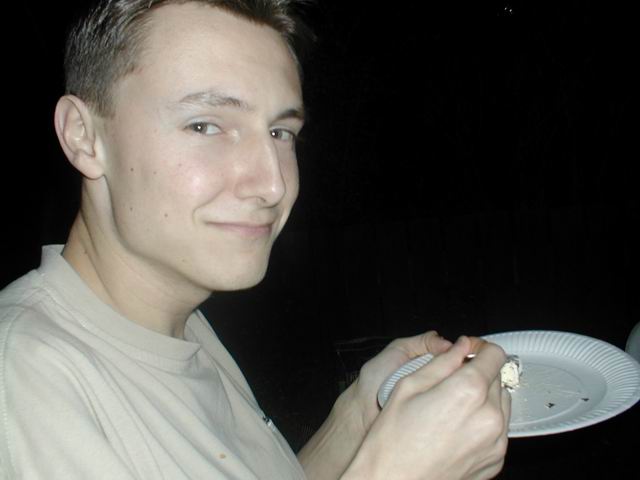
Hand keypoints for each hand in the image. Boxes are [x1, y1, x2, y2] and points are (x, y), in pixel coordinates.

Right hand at [343, 336, 510, 479]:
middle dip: (477, 374)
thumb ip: (442, 362)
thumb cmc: (393, 440)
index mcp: (468, 391)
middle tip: (450, 383)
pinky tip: (456, 427)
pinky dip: (483, 422)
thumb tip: (461, 346)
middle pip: (497, 378)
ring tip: (452, 408)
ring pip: (501, 403)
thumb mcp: (409, 386)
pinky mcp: (495, 460)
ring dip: (483, 398)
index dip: (480, 348)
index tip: (468, 351)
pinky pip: (498, 429)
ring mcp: (495, 441)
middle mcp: (488, 416)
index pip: (495, 355)